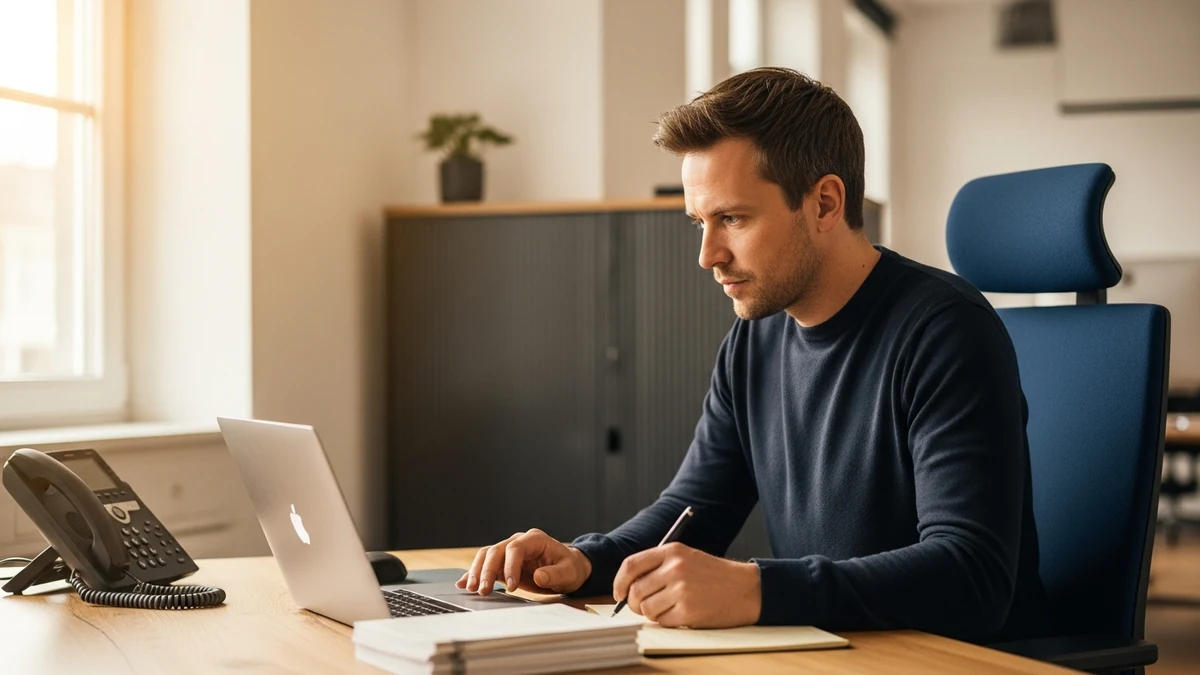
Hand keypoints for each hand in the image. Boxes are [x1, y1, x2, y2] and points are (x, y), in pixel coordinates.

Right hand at [456, 528, 592, 595]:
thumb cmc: (570, 568)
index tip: (511, 586)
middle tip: (483, 590)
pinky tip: (463, 583)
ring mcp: (509, 551)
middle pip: (496, 550)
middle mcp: (518, 542)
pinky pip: (486, 565)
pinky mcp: (504, 563)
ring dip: (477, 572)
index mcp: (535, 539)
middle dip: (487, 570)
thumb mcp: (568, 572)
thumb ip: (554, 573)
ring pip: (487, 556)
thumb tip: (538, 576)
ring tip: (471, 588)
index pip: (515, 548)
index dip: (510, 566)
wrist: (569, 568)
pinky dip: (474, 573)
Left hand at [613, 542, 760, 627]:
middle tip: (642, 606)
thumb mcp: (686, 557)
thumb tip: (626, 587)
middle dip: (634, 603)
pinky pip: (662, 621)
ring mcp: (682, 590)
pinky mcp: (689, 611)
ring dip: (652, 613)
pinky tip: (680, 614)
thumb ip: (657, 566)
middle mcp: (675, 568)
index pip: (631, 565)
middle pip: (635, 591)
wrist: (745, 589)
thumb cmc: (713, 575)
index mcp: (671, 551)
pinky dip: (666, 621)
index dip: (619, 582)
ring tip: (668, 608)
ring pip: (646, 609)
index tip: (618, 593)